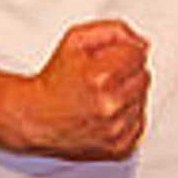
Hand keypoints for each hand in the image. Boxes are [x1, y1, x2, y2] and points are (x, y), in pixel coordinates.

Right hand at [13, 19, 149, 159]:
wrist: (34, 117)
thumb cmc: (53, 80)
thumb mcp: (76, 40)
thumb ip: (114, 31)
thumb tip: (142, 43)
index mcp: (101, 78)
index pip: (138, 54)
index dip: (121, 53)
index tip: (104, 60)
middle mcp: (110, 106)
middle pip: (143, 76)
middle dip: (124, 73)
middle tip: (99, 78)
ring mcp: (115, 129)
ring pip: (142, 99)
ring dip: (126, 95)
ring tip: (99, 96)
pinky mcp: (118, 146)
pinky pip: (139, 122)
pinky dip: (125, 116)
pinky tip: (104, 112)